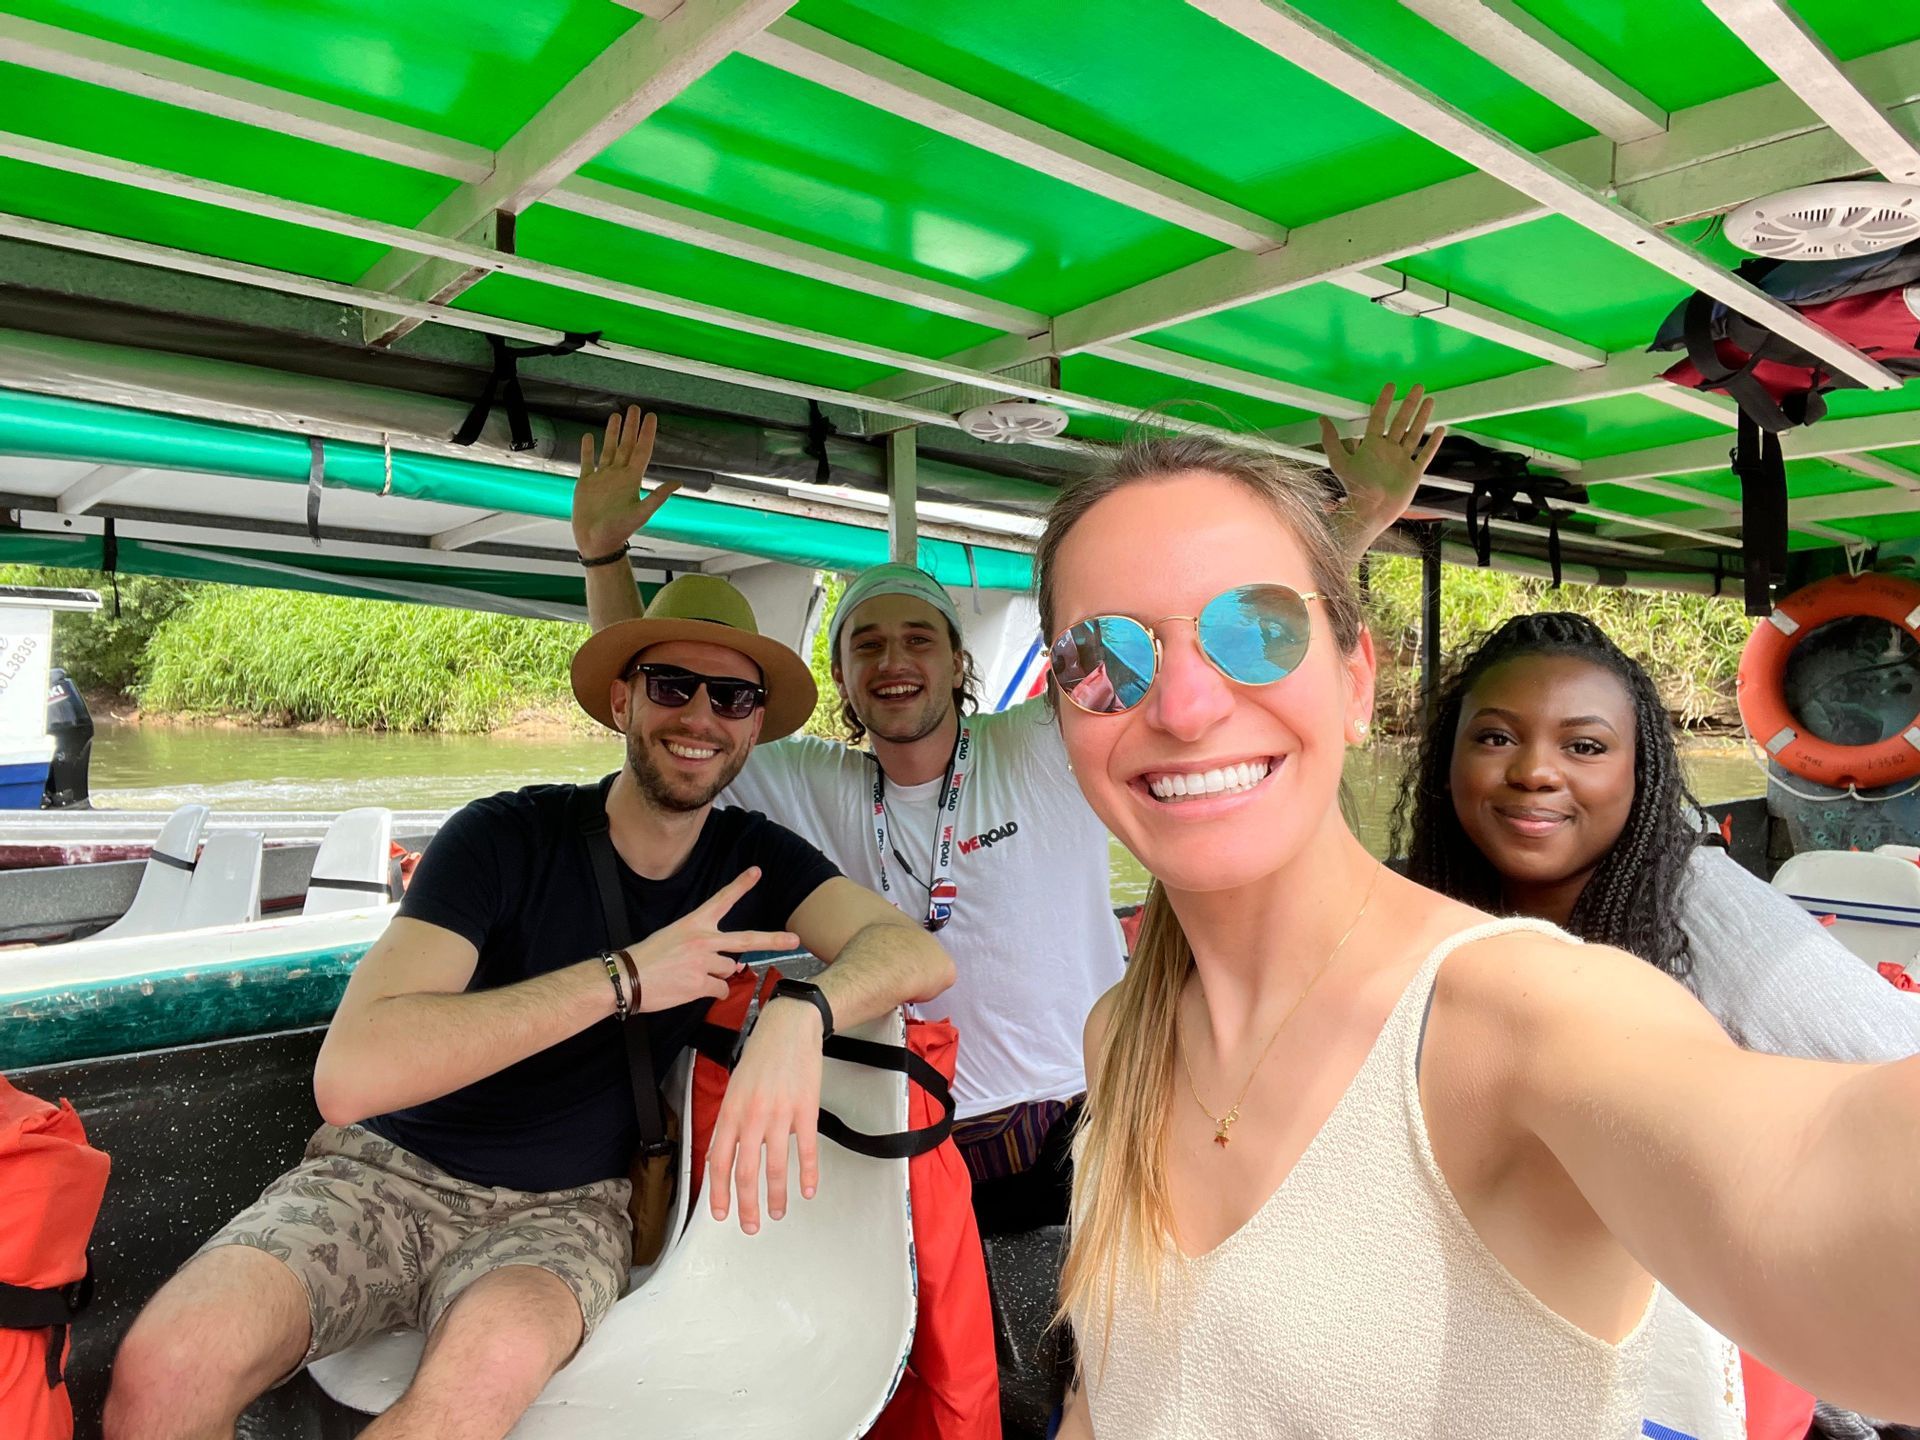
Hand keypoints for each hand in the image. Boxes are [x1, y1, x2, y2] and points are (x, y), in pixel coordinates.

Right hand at [574, 405, 680, 556]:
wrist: (597, 543)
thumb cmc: (619, 530)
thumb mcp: (642, 513)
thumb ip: (658, 496)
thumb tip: (678, 483)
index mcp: (632, 480)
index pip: (641, 451)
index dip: (646, 434)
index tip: (651, 417)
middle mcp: (618, 475)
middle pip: (626, 445)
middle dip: (631, 427)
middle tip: (635, 408)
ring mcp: (602, 478)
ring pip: (608, 449)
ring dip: (612, 433)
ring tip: (615, 416)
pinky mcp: (586, 484)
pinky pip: (587, 462)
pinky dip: (587, 449)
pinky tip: (589, 436)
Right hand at [625, 868, 796, 1014]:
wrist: (626, 978)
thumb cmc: (648, 958)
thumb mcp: (675, 938)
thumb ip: (706, 947)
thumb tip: (732, 965)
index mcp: (694, 923)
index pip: (721, 900)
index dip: (741, 885)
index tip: (757, 872)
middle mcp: (703, 939)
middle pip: (746, 939)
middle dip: (773, 940)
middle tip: (794, 939)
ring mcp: (703, 962)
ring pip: (728, 970)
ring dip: (716, 975)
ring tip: (689, 975)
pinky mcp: (700, 984)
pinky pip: (719, 990)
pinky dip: (711, 992)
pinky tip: (690, 989)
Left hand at [706, 998, 824, 1234]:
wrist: (788, 1028)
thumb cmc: (761, 1055)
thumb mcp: (735, 1087)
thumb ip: (729, 1122)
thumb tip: (721, 1156)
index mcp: (731, 1111)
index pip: (718, 1161)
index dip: (719, 1192)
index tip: (721, 1213)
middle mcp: (752, 1116)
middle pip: (745, 1171)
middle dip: (746, 1205)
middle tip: (750, 1226)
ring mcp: (779, 1114)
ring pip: (775, 1167)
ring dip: (775, 1196)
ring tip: (776, 1213)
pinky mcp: (805, 1110)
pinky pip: (806, 1150)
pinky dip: (808, 1174)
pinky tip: (808, 1189)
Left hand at [1319, 383, 1445, 558]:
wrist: (1370, 510)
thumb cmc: (1354, 487)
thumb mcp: (1340, 461)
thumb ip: (1331, 440)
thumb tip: (1321, 419)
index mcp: (1372, 445)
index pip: (1379, 418)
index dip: (1383, 402)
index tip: (1390, 386)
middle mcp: (1388, 450)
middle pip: (1401, 422)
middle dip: (1409, 404)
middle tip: (1418, 387)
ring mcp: (1402, 460)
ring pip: (1415, 433)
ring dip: (1422, 417)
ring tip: (1430, 401)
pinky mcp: (1413, 472)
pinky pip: (1425, 454)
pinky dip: (1433, 443)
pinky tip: (1440, 430)